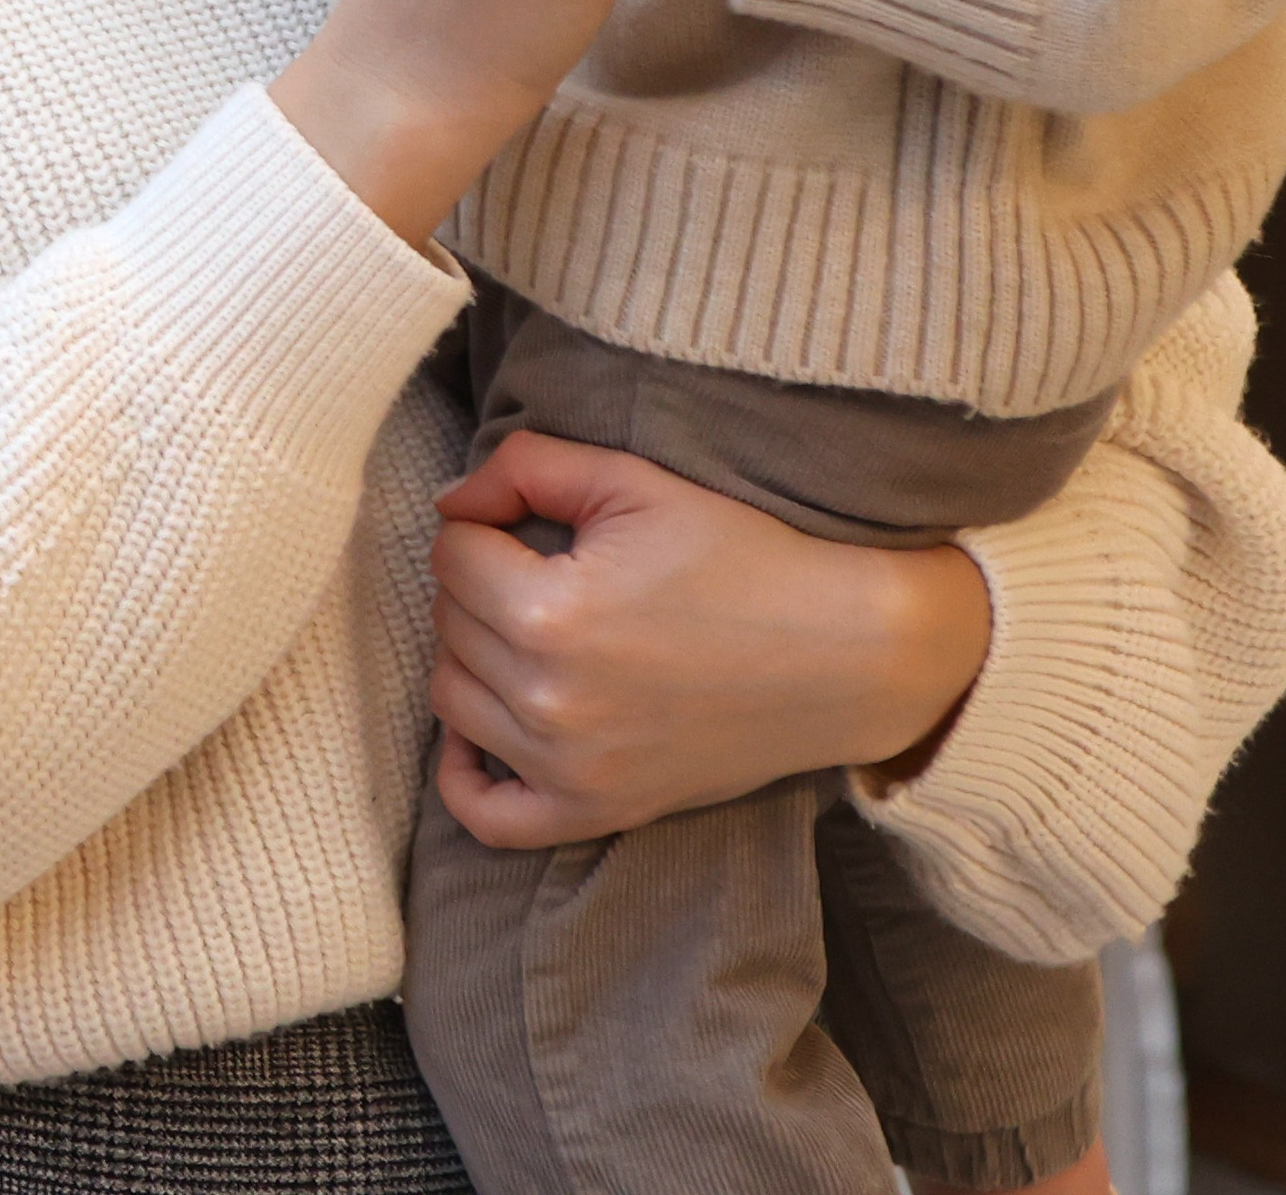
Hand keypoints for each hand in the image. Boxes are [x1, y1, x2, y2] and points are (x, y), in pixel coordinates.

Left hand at [426, 428, 991, 849]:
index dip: (484, 522)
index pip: (452, 553)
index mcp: (552, 612)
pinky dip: (463, 774)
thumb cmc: (738, 556)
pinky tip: (482, 727)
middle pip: (449, 623)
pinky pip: (484, 815)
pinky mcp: (594, 814)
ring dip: (473, 653)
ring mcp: (569, 770)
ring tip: (527, 625)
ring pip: (452, 700)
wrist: (836, 654)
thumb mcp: (634, 481)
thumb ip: (527, 468)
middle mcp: (548, 702)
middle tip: (539, 564)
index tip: (530, 522)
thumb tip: (449, 502)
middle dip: (480, 580)